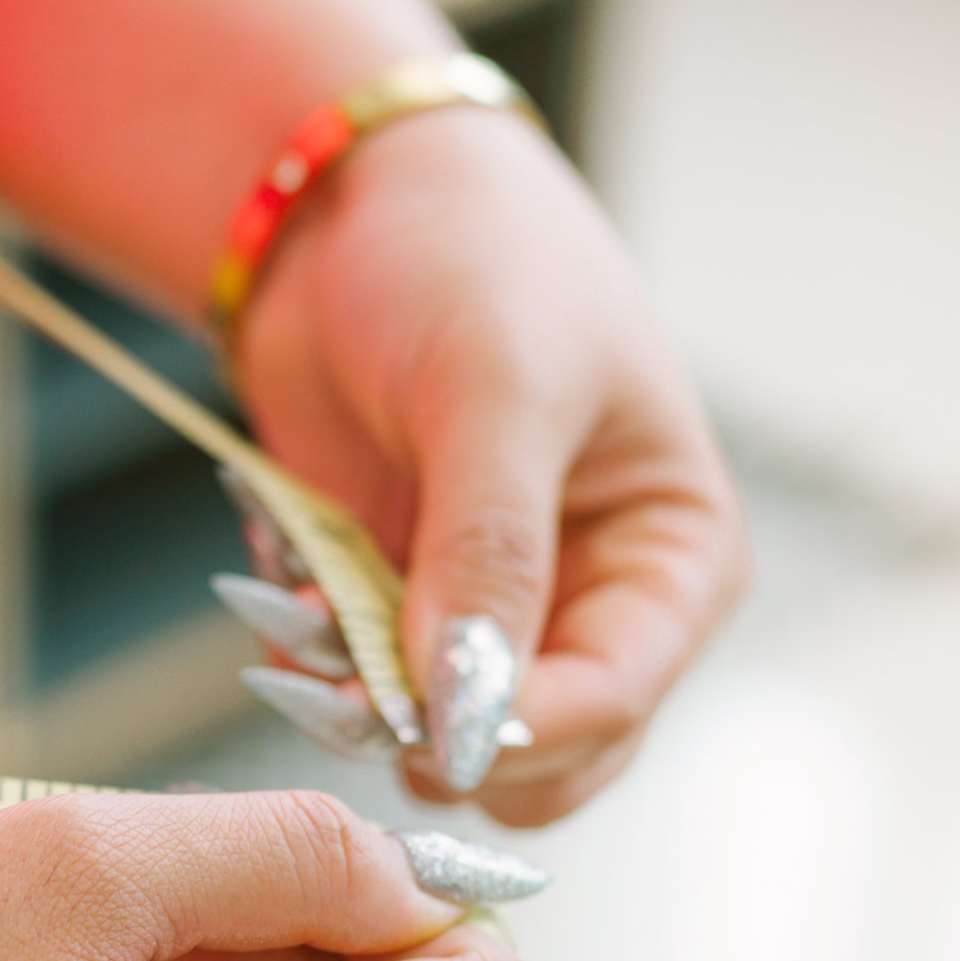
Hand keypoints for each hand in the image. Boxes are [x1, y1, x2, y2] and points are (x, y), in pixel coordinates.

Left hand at [226, 108, 746, 826]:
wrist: (352, 200)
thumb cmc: (468, 260)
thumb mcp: (495, 390)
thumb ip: (488, 554)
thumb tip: (464, 714)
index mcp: (674, 557)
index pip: (615, 701)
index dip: (517, 732)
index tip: (418, 731)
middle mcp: (598, 606)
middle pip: (539, 760)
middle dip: (438, 738)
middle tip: (346, 690)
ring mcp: (496, 618)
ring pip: (439, 745)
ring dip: (362, 706)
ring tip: (307, 621)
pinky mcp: (402, 610)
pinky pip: (361, 696)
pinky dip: (317, 669)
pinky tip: (284, 595)